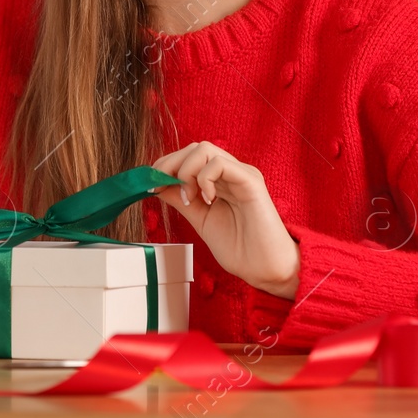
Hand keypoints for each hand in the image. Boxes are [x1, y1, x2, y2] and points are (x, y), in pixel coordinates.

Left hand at [150, 141, 298, 298]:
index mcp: (221, 180)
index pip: (190, 156)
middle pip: (195, 147)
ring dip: (186, 171)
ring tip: (189, 198)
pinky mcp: (251, 181)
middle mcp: (232, 172)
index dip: (167, 165)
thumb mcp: (200, 219)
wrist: (265, 269)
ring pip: (205, 149)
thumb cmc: (240, 248)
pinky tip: (207, 200)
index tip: (152, 185)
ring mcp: (242, 174)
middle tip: (160, 187)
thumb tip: (158, 184)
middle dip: (170, 164)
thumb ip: (182, 200)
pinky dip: (204, 178)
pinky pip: (220, 163)